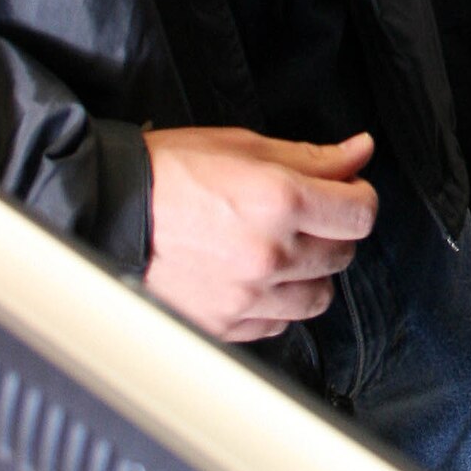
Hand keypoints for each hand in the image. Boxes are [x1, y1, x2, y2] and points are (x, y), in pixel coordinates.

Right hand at [143, 128, 378, 341]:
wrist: (110, 212)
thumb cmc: (170, 172)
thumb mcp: (246, 146)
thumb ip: (312, 156)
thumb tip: (359, 152)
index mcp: (279, 201)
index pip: (360, 213)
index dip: (360, 197)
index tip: (349, 190)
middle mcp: (268, 253)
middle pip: (343, 254)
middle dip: (335, 230)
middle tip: (312, 214)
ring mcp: (246, 295)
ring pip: (318, 297)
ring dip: (312, 272)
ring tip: (286, 248)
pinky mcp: (224, 325)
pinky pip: (278, 325)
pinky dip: (279, 303)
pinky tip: (260, 277)